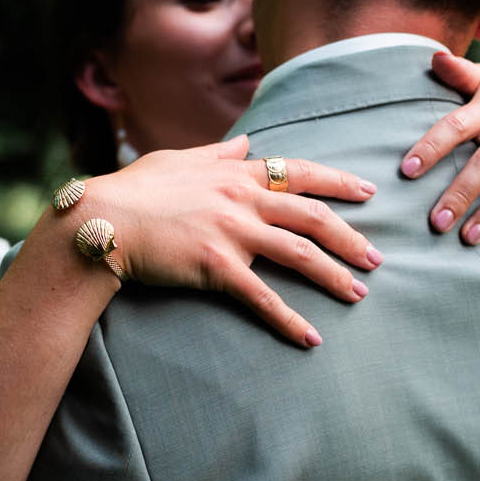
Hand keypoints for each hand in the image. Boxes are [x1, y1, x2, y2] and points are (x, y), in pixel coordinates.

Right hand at [83, 135, 381, 347]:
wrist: (103, 219)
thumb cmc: (133, 190)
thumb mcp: (177, 159)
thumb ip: (217, 153)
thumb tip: (246, 142)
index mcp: (234, 172)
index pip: (299, 172)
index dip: (338, 182)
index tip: (369, 192)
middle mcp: (241, 198)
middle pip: (312, 216)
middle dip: (350, 237)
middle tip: (376, 258)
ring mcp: (232, 231)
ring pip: (299, 253)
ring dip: (334, 275)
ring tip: (359, 294)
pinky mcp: (217, 265)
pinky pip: (263, 296)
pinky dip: (290, 320)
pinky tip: (311, 338)